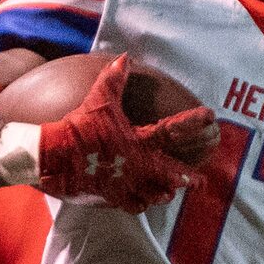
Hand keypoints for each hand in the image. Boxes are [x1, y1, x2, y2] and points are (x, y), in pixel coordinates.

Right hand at [31, 55, 215, 212]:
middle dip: (189, 178)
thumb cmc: (77, 126)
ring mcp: (127, 184)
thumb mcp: (97, 100)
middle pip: (172, 174)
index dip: (193, 122)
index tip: (210, 117)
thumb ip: (114, 79)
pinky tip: (145, 202)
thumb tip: (125, 57)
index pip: (172, 130)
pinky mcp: (113, 198)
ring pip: (156, 194)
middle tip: (201, 181)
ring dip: (165, 192)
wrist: (53, 155)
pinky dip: (141, 204)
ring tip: (171, 192)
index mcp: (138, 140)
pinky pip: (134, 206)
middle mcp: (138, 165)